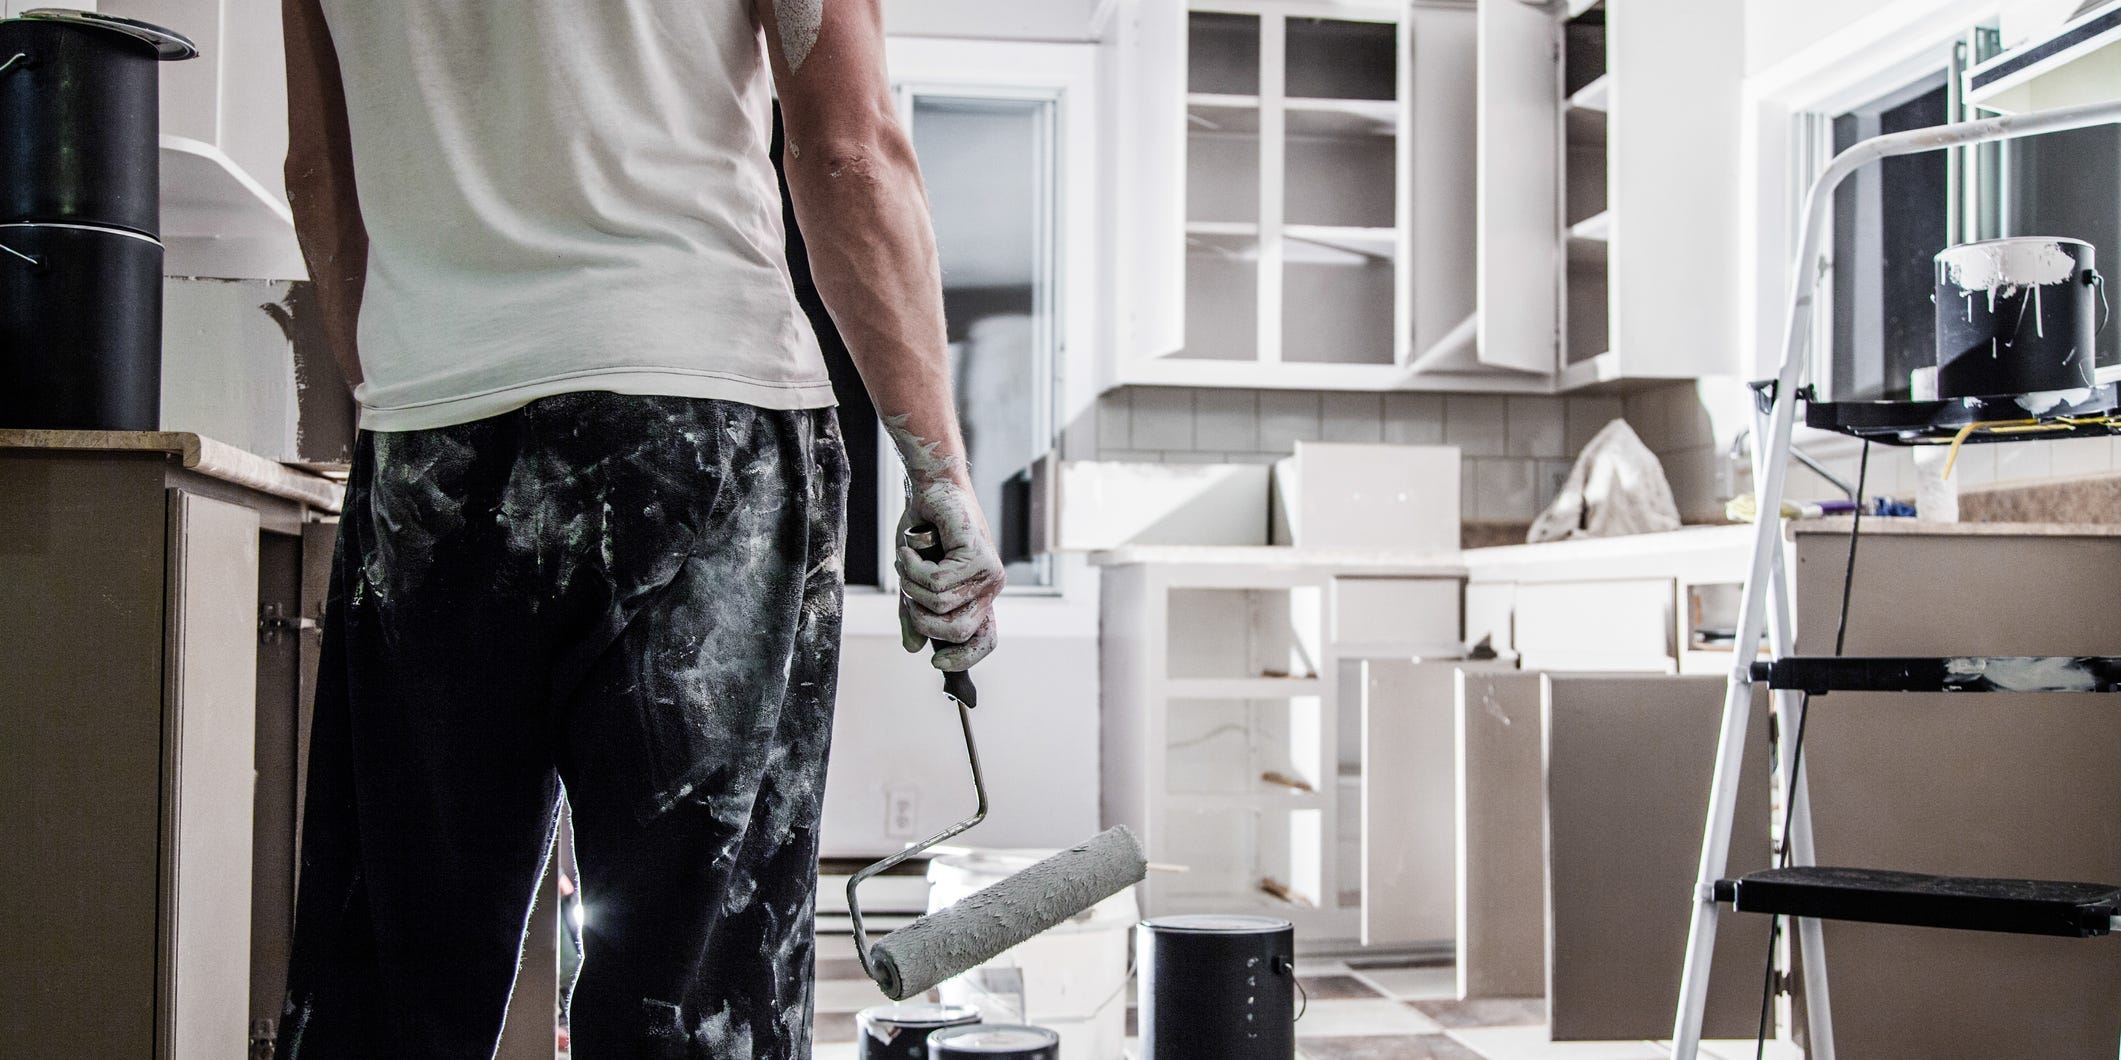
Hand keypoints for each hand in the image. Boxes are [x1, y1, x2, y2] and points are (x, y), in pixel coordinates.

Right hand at [895, 477, 1002, 670]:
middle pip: (957, 631)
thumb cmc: (924, 533)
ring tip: (907, 560)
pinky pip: (936, 581)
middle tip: (907, 593)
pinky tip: (910, 549)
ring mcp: (988, 572)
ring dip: (911, 585)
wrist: (931, 489)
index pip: (985, 641)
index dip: (964, 659)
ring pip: (940, 604)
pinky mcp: (978, 555)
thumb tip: (913, 649)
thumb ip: (915, 613)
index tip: (936, 664)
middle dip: (922, 618)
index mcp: (979, 597)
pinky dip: (912, 567)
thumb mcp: (915, 580)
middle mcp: (989, 587)